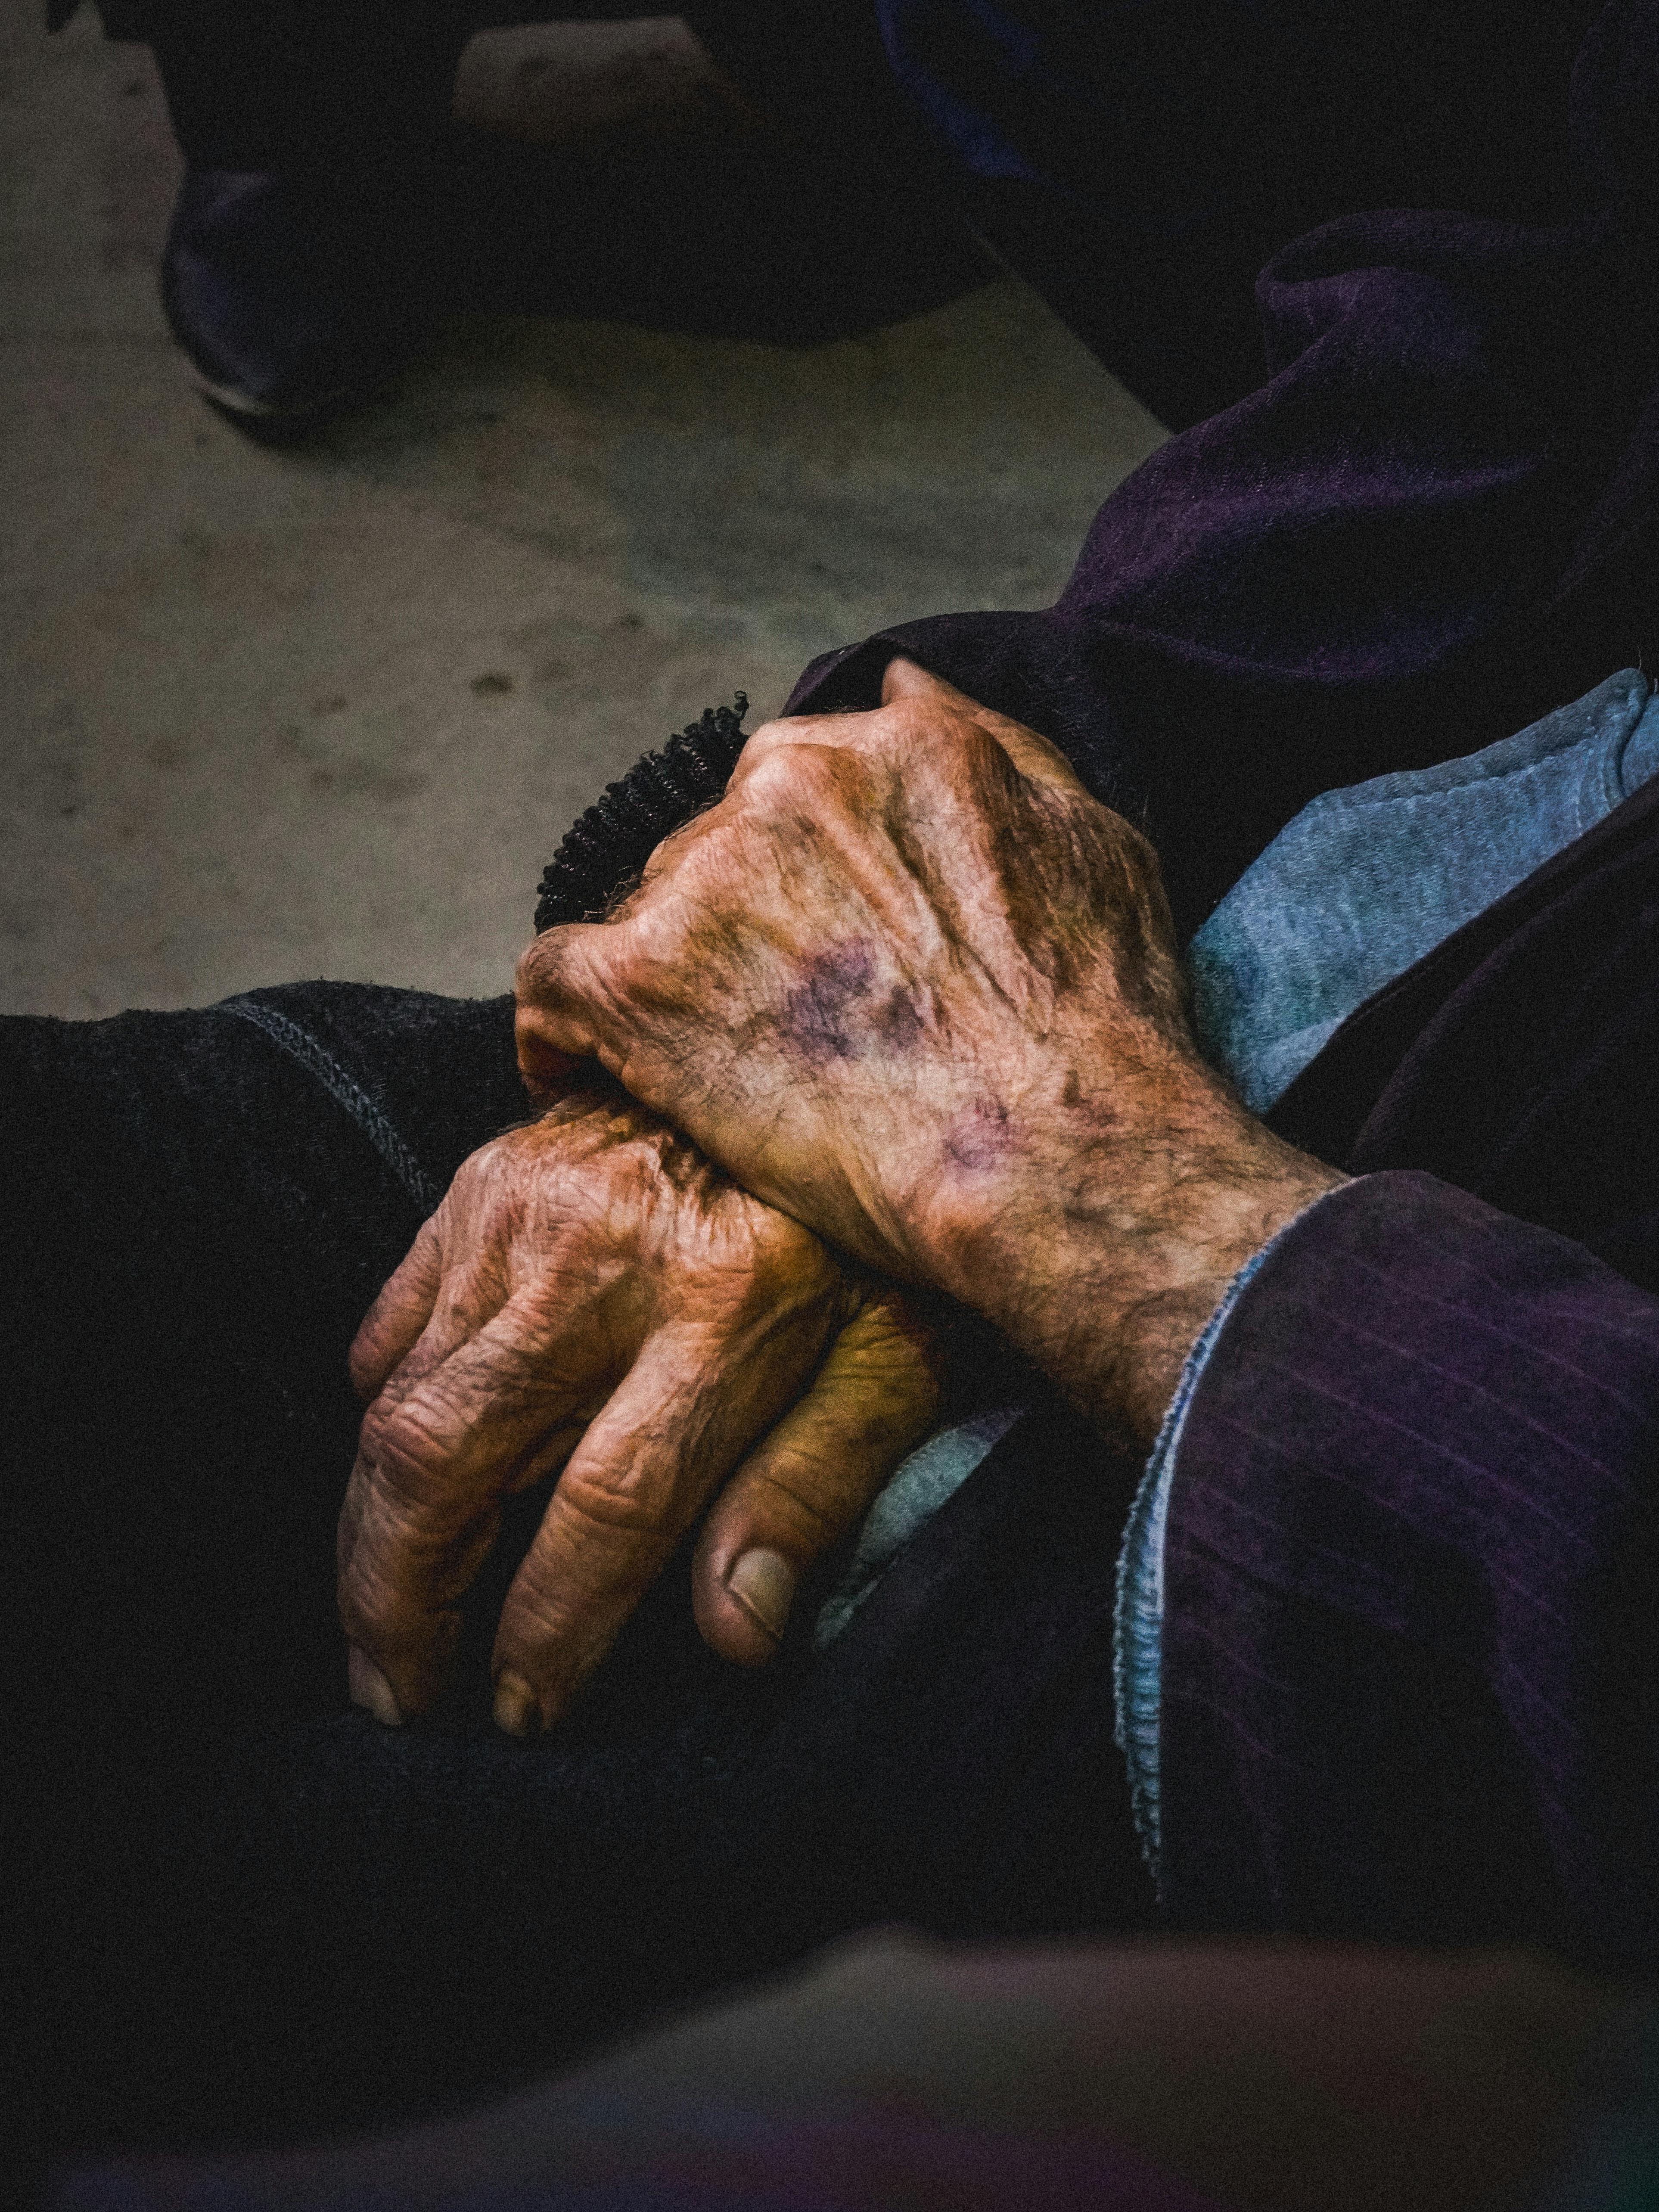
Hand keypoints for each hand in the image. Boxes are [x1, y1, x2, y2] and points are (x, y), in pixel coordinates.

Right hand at [338, 1091, 941, 1734]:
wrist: (837, 1052)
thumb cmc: (879, 1227)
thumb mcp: (901, 1353)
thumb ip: (815, 1487)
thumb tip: (736, 1635)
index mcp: (723, 1312)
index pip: (601, 1512)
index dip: (546, 1632)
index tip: (521, 1716)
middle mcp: (601, 1260)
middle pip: (446, 1461)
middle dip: (398, 1603)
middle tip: (397, 1699)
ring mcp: (526, 1210)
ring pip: (398, 1403)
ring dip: (369, 1534)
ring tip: (376, 1626)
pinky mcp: (485, 1178)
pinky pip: (391, 1318)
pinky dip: (377, 1413)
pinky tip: (387, 1490)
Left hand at [515, 661, 1341, 1447]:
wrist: (1060, 1157)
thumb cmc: (1099, 1025)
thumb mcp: (1094, 842)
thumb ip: (994, 752)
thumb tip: (900, 690)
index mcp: (897, 746)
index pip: (803, 778)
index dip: (804, 866)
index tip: (813, 934)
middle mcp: (791, 783)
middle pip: (722, 840)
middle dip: (744, 919)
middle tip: (780, 1021)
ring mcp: (709, 878)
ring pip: (649, 907)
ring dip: (674, 974)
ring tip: (713, 1067)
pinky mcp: (642, 982)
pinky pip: (554, 983)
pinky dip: (561, 1032)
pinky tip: (578, 1073)